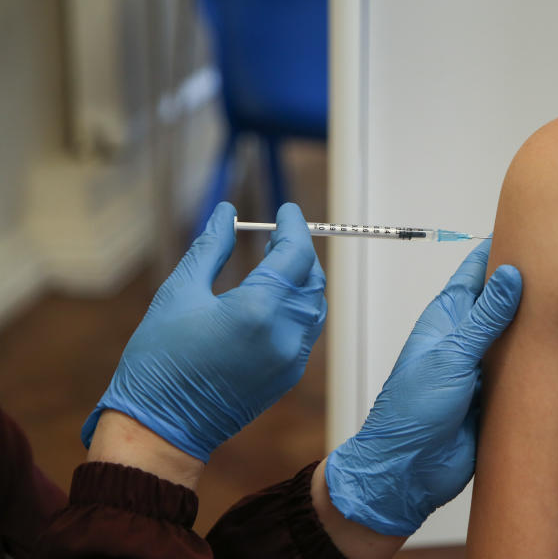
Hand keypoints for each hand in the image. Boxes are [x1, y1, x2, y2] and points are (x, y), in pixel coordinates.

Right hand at [81, 202, 325, 461]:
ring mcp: (291, 359)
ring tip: (276, 262)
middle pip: (312, 279)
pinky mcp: (289, 376)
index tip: (286, 210)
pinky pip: (307, 331)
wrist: (161, 429)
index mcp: (258, 309)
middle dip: (300, 253)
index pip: (295, 254)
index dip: (293, 227)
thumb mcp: (179, 293)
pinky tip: (275, 299)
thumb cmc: (160, 360)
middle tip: (278, 235)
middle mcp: (285, 334)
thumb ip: (211, 248)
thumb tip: (227, 213)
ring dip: (303, 280)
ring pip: (315, 306)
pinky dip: (299, 307)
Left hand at [324, 239, 521, 535]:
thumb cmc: (412, 410)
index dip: (499, 249)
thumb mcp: (450, 356)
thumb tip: (511, 275)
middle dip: (529, 285)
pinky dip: (541, 363)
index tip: (530, 228)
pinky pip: (522, 372)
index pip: (475, 273)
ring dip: (539, 326)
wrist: (408, 471)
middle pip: (502, 302)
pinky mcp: (498, 396)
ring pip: (517, 337)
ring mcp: (483, 367)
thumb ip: (483, 318)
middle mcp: (466, 338)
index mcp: (447, 319)